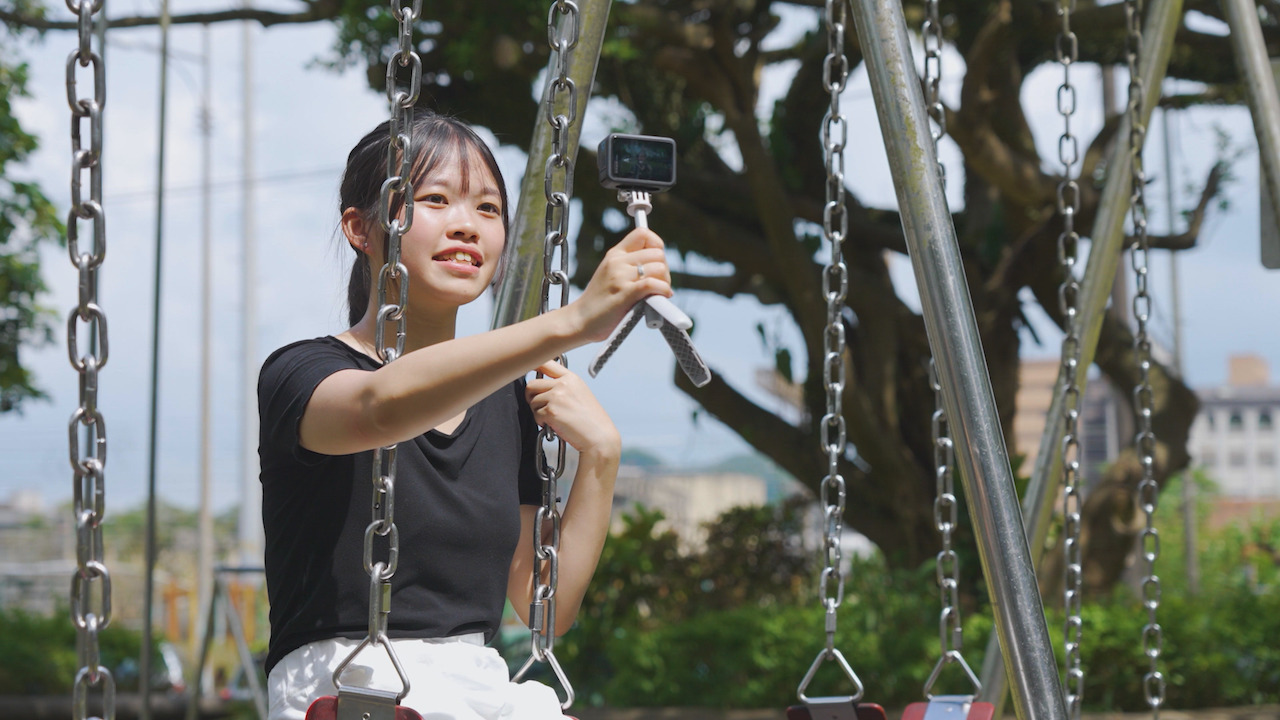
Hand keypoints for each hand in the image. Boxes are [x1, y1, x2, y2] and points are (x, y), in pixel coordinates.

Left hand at [526, 361, 620, 456]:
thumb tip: (542, 386)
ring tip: (552, 418)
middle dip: (531, 396)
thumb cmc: (591, 419)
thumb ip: (563, 385)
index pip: (546, 363)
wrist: (599, 436)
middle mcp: (563, 384)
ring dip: (537, 411)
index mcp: (571, 378)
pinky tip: (553, 425)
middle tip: (539, 406)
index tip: (527, 369)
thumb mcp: (580, 393)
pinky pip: (535, 414)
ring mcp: (556, 397)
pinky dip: (541, 422)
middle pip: (532, 384)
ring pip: (532, 401)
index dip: (532, 365)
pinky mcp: (551, 411)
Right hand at [568, 228, 671, 342]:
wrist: (579, 321)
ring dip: (665, 282)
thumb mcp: (610, 274)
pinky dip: (663, 291)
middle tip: (660, 284)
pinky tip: (660, 297)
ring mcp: (620, 277)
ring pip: (659, 268)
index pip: (643, 234)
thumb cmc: (598, 303)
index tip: (657, 262)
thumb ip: (629, 266)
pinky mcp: (625, 294)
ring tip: (658, 293)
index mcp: (614, 254)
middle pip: (657, 253)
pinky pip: (653, 284)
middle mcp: (617, 261)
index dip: (657, 245)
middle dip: (665, 269)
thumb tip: (660, 267)